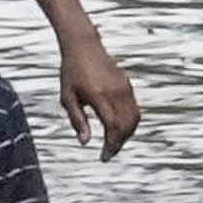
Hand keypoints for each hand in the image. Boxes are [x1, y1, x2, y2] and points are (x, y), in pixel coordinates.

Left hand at [60, 33, 143, 156]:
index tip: (104, 156)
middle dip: (119, 144)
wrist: (84, 46)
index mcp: (99, 96)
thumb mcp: (67, 97)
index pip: (112, 127)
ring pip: (134, 119)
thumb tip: (85, 142)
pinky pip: (135, 110)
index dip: (111, 146)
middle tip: (109, 153)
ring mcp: (124, 88)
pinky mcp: (128, 86)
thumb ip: (77, 120)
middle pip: (126, 127)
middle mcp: (115, 93)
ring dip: (127, 135)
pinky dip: (131, 123)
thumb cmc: (72, 72)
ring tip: (115, 143)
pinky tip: (120, 129)